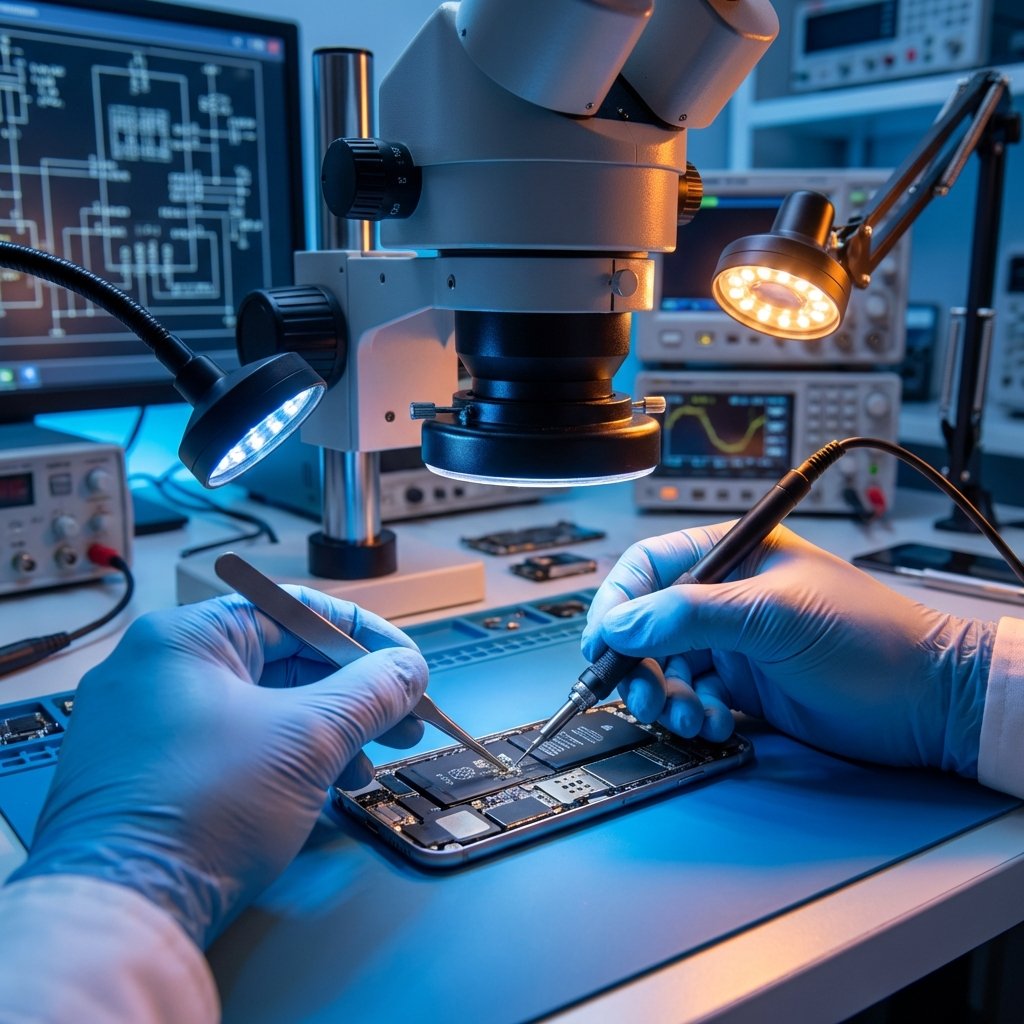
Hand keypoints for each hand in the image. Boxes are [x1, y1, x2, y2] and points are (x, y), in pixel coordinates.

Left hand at [10, 589, 427, 947]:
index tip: (406, 669)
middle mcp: (158, 667)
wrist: (119, 913)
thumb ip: (370, 692)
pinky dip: (281, 760)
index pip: (296, 610)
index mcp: (187, 636)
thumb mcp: (308, 738)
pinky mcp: (145, 772)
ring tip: (362, 772)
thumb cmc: (204, 807)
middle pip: (281, 661)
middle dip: (350, 697)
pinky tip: (317, 792)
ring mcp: (145, 722)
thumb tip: (408, 670)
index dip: (363, 639)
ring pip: (260, 707)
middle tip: (401, 723)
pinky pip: (231, 744)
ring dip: (323, 733)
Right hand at [581, 523, 994, 774]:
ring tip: (687, 716)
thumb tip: (621, 623)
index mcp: (731, 554)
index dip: (618, 603)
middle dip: (638, 663)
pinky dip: (694, 715)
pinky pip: (693, 697)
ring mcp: (733, 641)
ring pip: (667, 667)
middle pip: (648, 624)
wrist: (925, 701)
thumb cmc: (867, 636)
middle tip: (644, 696)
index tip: (604, 644)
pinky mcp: (744, 683)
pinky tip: (717, 722)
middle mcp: (725, 595)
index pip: (649, 568)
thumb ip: (688, 614)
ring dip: (667, 697)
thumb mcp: (771, 614)